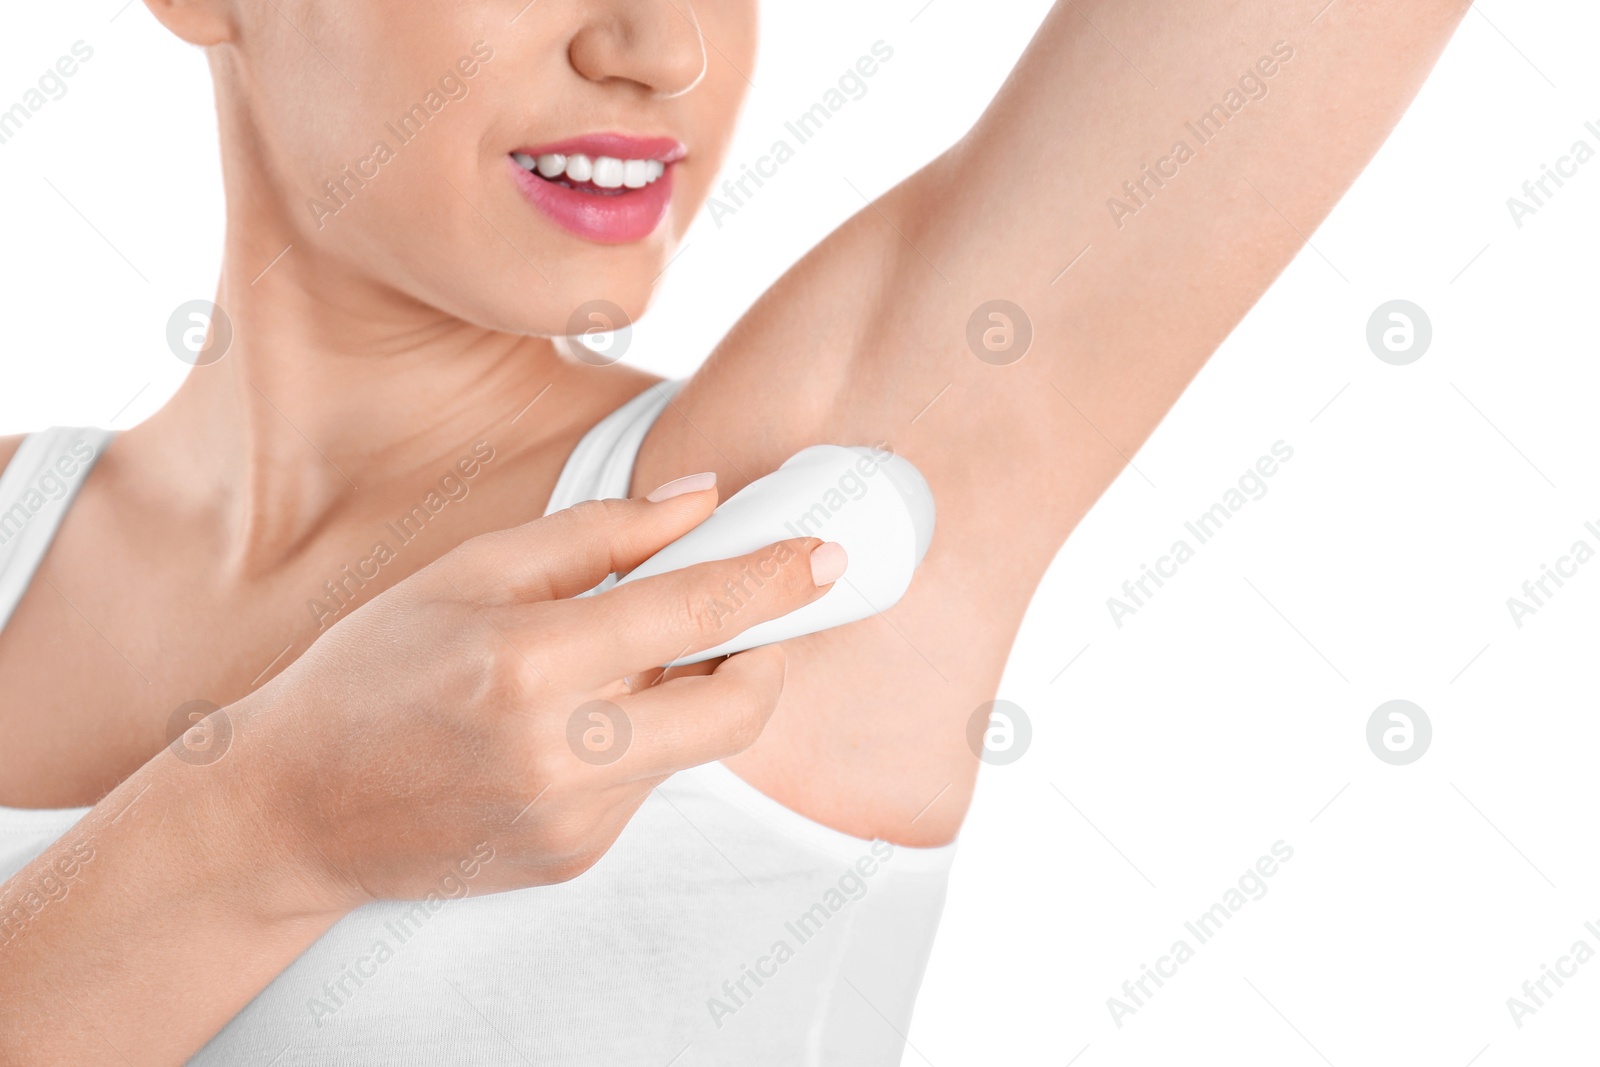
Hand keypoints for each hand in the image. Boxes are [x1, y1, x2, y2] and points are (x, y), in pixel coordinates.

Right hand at [225, 478, 843, 906]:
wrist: (291, 808)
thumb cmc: (372, 671)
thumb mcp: (469, 571)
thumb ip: (597, 533)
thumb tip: (701, 498)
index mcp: (525, 664)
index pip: (690, 612)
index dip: (770, 580)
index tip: (824, 553)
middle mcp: (557, 755)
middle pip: (732, 707)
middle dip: (763, 657)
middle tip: (743, 619)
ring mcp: (571, 820)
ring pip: (690, 746)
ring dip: (682, 698)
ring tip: (603, 672)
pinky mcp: (574, 859)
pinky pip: (647, 785)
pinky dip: (636, 744)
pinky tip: (564, 730)